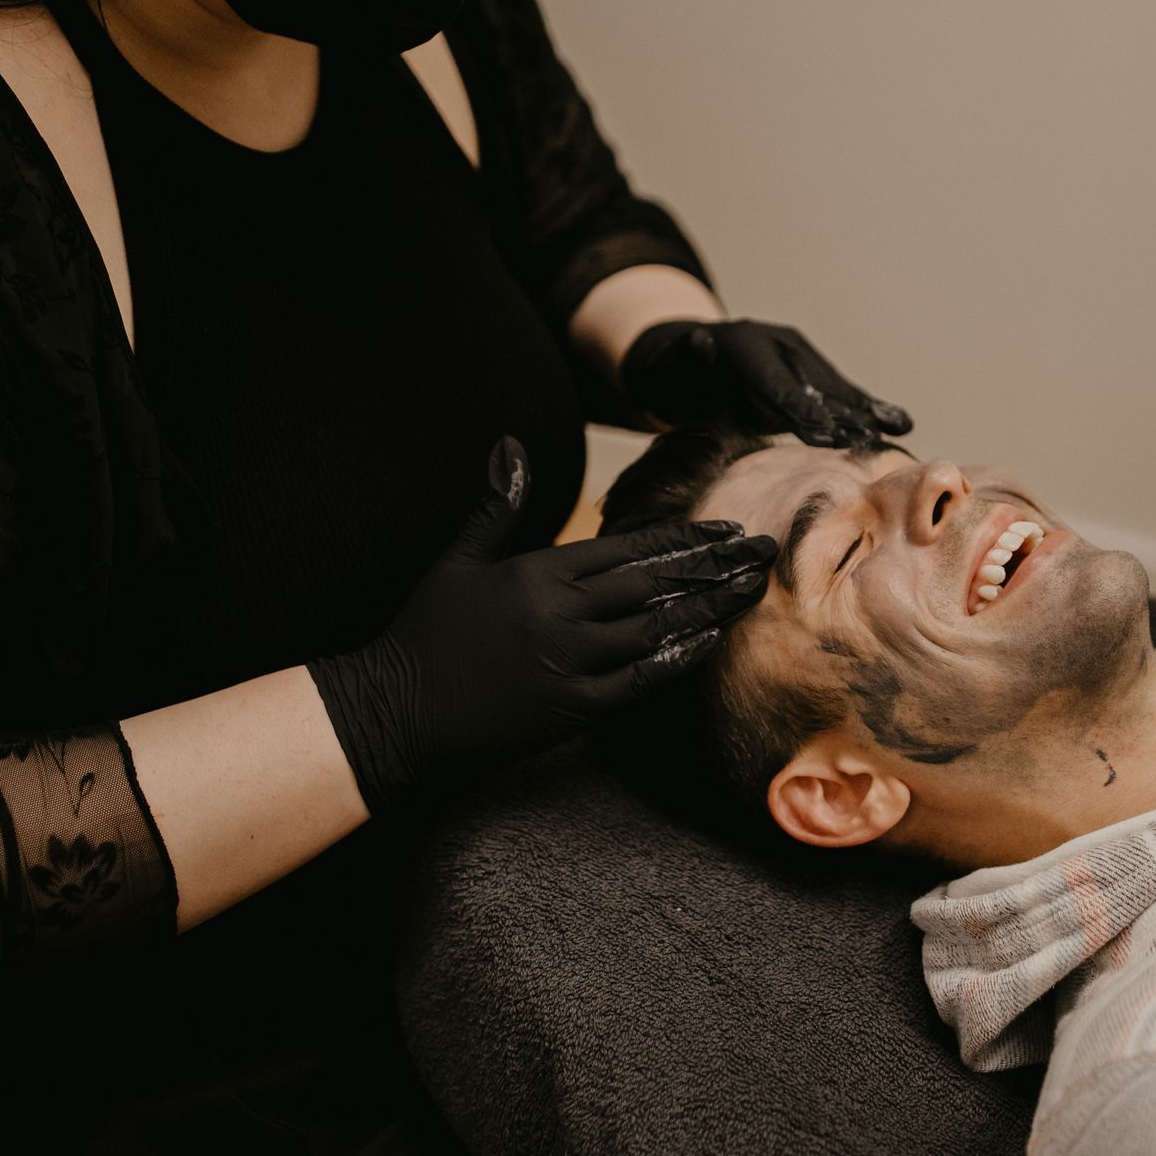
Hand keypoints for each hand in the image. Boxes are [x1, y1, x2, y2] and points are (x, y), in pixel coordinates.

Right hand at [309, 437, 773, 810]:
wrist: (396, 711)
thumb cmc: (425, 634)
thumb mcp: (459, 559)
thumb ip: (498, 504)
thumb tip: (512, 444)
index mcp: (538, 574)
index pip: (626, 548)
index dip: (681, 538)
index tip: (724, 529)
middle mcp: (560, 614)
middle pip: (653, 584)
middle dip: (711, 567)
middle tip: (759, 554)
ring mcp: (568, 663)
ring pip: (655, 629)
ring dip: (708, 609)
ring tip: (750, 593)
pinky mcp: (570, 709)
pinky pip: (638, 681)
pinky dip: (676, 660)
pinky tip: (709, 643)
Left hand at [619, 318, 912, 448]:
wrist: (682, 360)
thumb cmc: (672, 373)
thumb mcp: (668, 368)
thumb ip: (685, 360)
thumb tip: (699, 343)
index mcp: (746, 343)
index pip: (776, 382)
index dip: (800, 409)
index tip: (822, 433)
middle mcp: (780, 346)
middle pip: (814, 386)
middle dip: (840, 414)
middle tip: (864, 440)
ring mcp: (798, 359)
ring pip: (834, 390)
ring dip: (863, 413)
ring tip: (895, 428)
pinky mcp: (809, 378)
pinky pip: (840, 396)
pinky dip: (867, 410)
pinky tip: (897, 422)